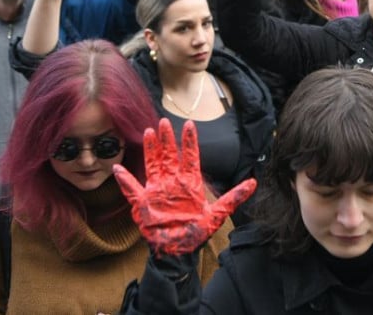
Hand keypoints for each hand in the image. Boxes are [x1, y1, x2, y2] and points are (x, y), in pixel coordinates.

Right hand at [114, 119, 255, 255]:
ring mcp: (157, 191)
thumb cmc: (197, 232)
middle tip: (164, 121)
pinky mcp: (144, 203)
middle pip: (170, 156)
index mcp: (190, 183)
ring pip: (153, 164)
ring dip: (150, 149)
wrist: (178, 251)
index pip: (190, 156)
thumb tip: (254, 182)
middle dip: (167, 139)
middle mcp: (173, 183)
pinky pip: (132, 190)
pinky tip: (118, 169)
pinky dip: (125, 180)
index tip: (190, 124)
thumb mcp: (218, 214)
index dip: (189, 141)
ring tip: (148, 131)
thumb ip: (234, 197)